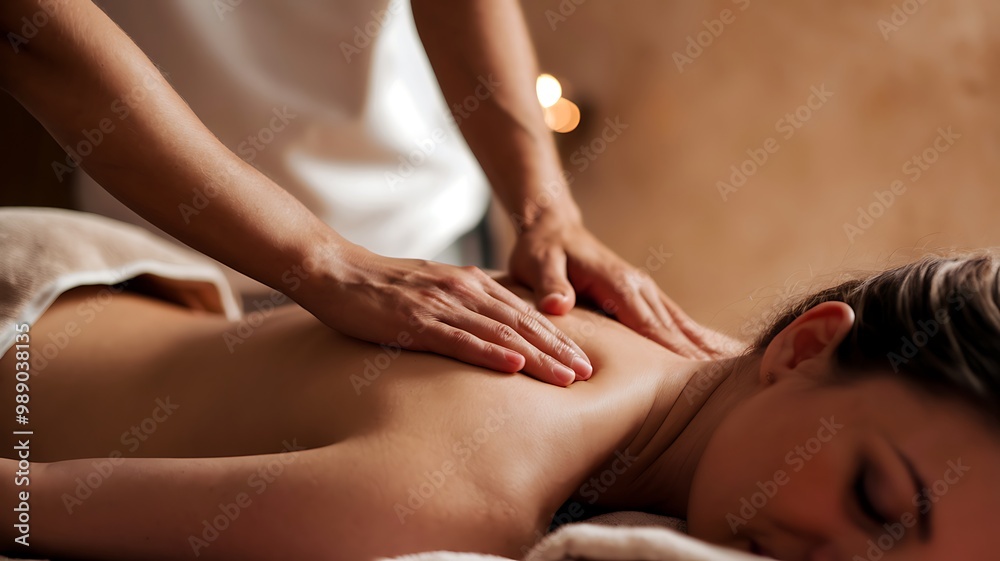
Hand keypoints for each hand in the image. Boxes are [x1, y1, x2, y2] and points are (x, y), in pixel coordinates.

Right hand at [296, 246, 592, 385]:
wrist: (335, 271)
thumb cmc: (382, 287)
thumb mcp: (433, 291)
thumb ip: (463, 306)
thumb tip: (491, 330)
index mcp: (471, 284)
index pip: (523, 314)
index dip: (555, 338)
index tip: (582, 360)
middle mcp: (464, 290)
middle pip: (522, 324)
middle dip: (559, 350)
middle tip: (589, 374)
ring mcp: (441, 304)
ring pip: (501, 332)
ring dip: (538, 356)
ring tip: (567, 377)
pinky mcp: (415, 320)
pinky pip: (460, 339)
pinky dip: (490, 353)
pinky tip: (514, 366)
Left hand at [509, 215, 720, 358]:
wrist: (552, 228)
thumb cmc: (541, 250)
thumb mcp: (538, 264)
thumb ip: (549, 284)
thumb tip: (558, 305)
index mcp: (619, 285)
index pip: (650, 327)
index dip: (673, 353)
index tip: (697, 379)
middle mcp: (639, 288)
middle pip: (675, 331)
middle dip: (700, 359)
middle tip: (728, 391)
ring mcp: (644, 291)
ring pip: (681, 325)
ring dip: (706, 349)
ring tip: (736, 376)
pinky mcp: (642, 296)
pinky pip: (674, 320)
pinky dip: (696, 338)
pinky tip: (716, 355)